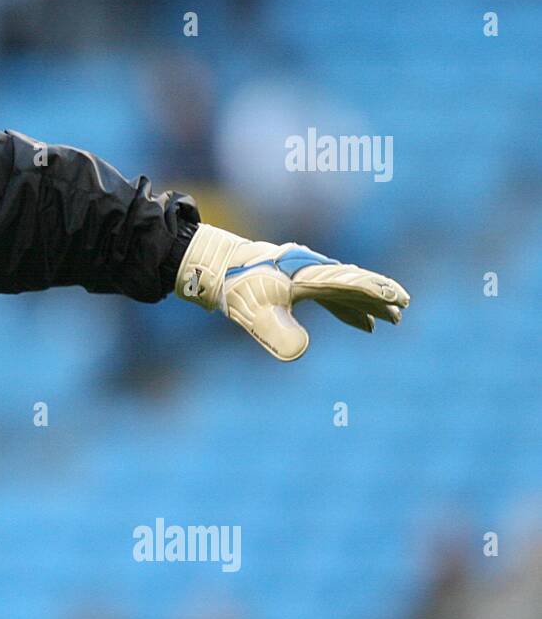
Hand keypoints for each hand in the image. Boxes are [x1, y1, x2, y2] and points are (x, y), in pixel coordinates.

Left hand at [174, 224, 409, 360]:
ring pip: (346, 290)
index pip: (351, 283)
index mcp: (310, 275)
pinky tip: (362, 325)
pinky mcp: (298, 283)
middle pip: (354, 284)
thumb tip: (300, 353)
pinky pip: (333, 296)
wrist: (215, 265)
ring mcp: (306, 275)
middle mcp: (313, 271)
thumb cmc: (237, 286)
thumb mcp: (254, 311)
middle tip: (403, 310)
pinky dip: (350, 309)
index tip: (399, 299)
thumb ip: (276, 330)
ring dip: (368, 305)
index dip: (376, 292)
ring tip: (391, 320)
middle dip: (379, 298)